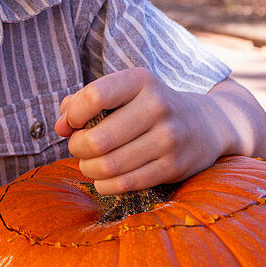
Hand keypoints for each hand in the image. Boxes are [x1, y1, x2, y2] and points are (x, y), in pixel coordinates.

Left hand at [54, 68, 227, 194]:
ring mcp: (169, 138)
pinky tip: (103, 179)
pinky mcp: (174, 166)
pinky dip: (105, 184)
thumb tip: (60, 126)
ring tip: (89, 164)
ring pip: (109, 165)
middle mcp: (157, 106)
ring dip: (89, 169)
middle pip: (97, 138)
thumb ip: (83, 101)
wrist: (205, 124)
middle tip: (79, 148)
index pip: (94, 96)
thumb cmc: (149, 107)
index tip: (71, 123)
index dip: (73, 114)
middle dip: (77, 148)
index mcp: (140, 81)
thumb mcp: (123, 92)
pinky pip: (125, 183)